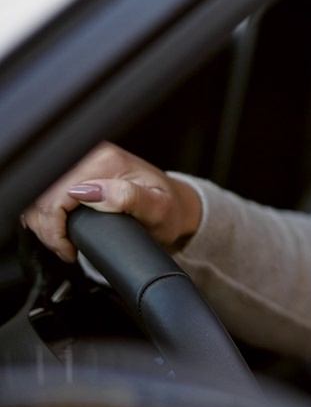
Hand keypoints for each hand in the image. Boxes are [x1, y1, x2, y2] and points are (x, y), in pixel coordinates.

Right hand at [21, 142, 200, 262]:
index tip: (69, 249)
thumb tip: (89, 192)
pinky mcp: (76, 173)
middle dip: (47, 229)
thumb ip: (127, 197)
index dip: (54, 228)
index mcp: (105, 160)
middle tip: (66, 249)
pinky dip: (45, 216)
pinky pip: (44, 195)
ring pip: (37, 196)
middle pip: (41, 195)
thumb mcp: (158, 208)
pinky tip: (59, 230)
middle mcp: (90, 156)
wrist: (176, 206)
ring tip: (64, 243)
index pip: (54, 194)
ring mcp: (81, 163)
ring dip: (43, 224)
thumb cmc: (169, 209)